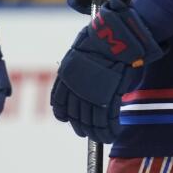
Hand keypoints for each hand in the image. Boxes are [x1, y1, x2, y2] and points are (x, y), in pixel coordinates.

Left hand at [51, 0, 162, 143]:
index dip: (63, 113)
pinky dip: (109, 130)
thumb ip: (79, 69)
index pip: (59, 102)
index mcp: (66, 76)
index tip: (66, 119)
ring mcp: (91, 93)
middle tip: (86, 132)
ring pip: (91, 121)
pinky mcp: (109, 96)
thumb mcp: (80, 51)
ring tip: (102, 137)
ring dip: (96, 133)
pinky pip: (106, 119)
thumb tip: (83, 78)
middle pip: (75, 115)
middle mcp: (75, 88)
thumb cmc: (100, 39)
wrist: (113, 36)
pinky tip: (112, 134)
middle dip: (81, 126)